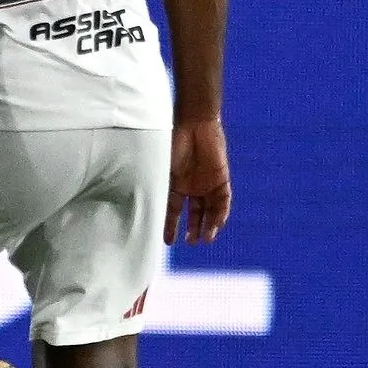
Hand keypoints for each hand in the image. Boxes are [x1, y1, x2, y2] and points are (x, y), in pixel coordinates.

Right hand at [164, 118, 231, 243]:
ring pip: (209, 210)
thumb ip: (160, 188)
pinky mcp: (221, 179)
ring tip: (205, 239)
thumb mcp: (163, 170)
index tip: (167, 241)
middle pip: (194, 213)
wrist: (194, 124)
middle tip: (191, 243)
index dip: (170, 225)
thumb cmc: (173, 143)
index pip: (172, 210)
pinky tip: (217, 224)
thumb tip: (145, 209)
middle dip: (193, 229)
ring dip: (208, 225)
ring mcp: (207, 183)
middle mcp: (191, 187)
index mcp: (175, 185)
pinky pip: (223, 201)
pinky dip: (220, 213)